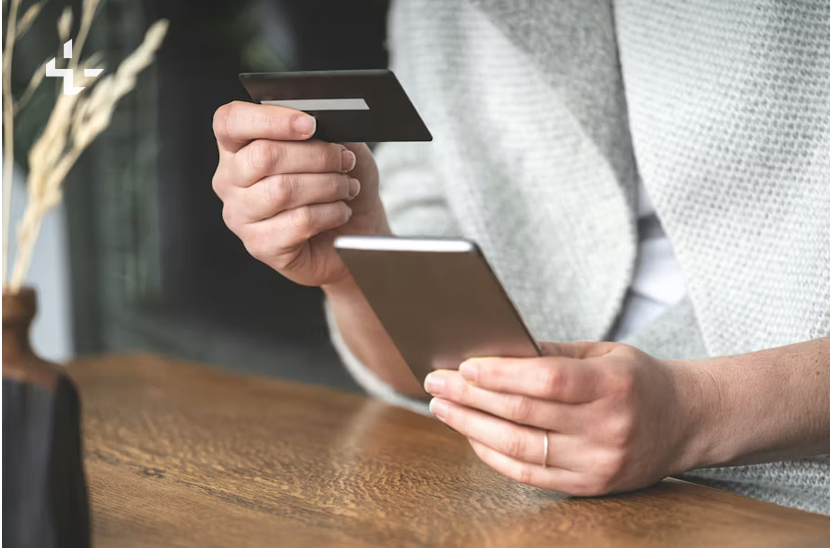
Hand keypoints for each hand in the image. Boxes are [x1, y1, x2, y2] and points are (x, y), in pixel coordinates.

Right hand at [212, 101, 390, 286]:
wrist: (353, 234)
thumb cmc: (337, 186)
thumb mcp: (337, 146)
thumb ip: (323, 129)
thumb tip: (324, 120)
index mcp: (239, 147)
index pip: (230, 121)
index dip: (270, 119)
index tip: (310, 125)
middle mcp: (231, 181)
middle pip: (264, 155)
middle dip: (317, 155)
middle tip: (344, 161)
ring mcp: (240, 216)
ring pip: (282, 190)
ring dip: (328, 185)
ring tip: (346, 188)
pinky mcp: (260, 246)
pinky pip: (298, 222)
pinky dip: (329, 213)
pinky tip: (340, 212)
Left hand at [423, 342, 707, 495]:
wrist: (686, 421)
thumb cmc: (636, 379)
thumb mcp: (603, 353)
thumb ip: (550, 353)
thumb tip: (491, 350)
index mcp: (613, 384)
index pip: (547, 380)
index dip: (500, 374)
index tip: (463, 365)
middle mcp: (608, 426)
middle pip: (524, 413)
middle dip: (471, 396)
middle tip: (436, 381)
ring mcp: (600, 462)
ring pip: (520, 448)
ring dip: (472, 426)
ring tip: (443, 408)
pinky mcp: (591, 486)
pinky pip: (530, 475)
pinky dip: (493, 455)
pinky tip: (471, 435)